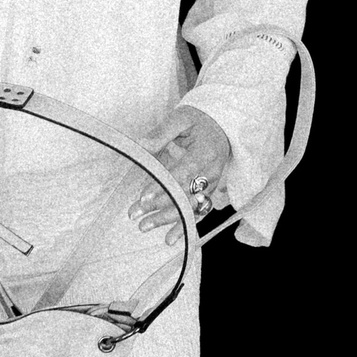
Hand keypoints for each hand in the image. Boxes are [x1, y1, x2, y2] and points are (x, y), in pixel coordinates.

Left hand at [129, 106, 231, 243]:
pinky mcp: (209, 192)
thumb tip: (141, 144)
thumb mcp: (181, 118)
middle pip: (186, 194)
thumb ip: (162, 132)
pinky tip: (169, 238)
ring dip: (168, 219)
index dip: (164, 187)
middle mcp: (212, 172)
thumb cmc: (199, 121)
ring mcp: (212, 184)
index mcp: (206, 152)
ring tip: (144, 227)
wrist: (221, 125)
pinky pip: (198, 212)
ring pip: (191, 206)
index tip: (143, 198)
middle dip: (160, 207)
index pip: (183, 173)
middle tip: (136, 215)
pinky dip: (185, 226)